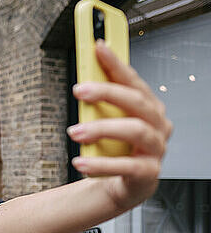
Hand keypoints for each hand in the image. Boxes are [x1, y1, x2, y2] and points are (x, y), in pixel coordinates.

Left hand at [67, 40, 172, 210]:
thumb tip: (83, 82)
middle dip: (107, 92)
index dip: (117, 63)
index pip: (133, 80)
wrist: (123, 184)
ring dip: (102, 128)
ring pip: (134, 130)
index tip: (98, 48)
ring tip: (75, 132)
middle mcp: (157, 125)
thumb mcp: (106, 122)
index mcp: (148, 107)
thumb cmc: (115, 148)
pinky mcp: (148, 173)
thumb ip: (99, 104)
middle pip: (136, 102)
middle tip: (79, 90)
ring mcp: (156, 149)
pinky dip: (101, 164)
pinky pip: (127, 166)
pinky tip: (81, 162)